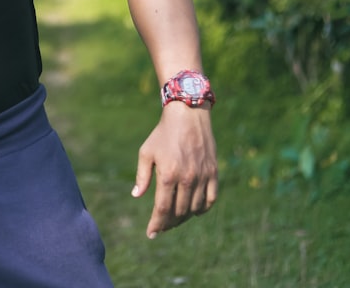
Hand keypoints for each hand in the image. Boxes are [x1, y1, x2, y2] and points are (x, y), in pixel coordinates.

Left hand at [131, 102, 216, 238]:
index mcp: (167, 175)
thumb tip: (136, 196)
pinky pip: (210, 200)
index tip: (150, 234)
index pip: (162, 209)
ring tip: (174, 220)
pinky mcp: (213, 173)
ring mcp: (202, 177)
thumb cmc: (162, 134)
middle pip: (178, 212)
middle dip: (168, 223)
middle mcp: (187, 179)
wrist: (187, 115)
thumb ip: (142, 177)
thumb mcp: (146, 153)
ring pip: (194, 209)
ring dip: (184, 218)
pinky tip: (193, 210)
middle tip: (161, 226)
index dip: (156, 224)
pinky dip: (202, 209)